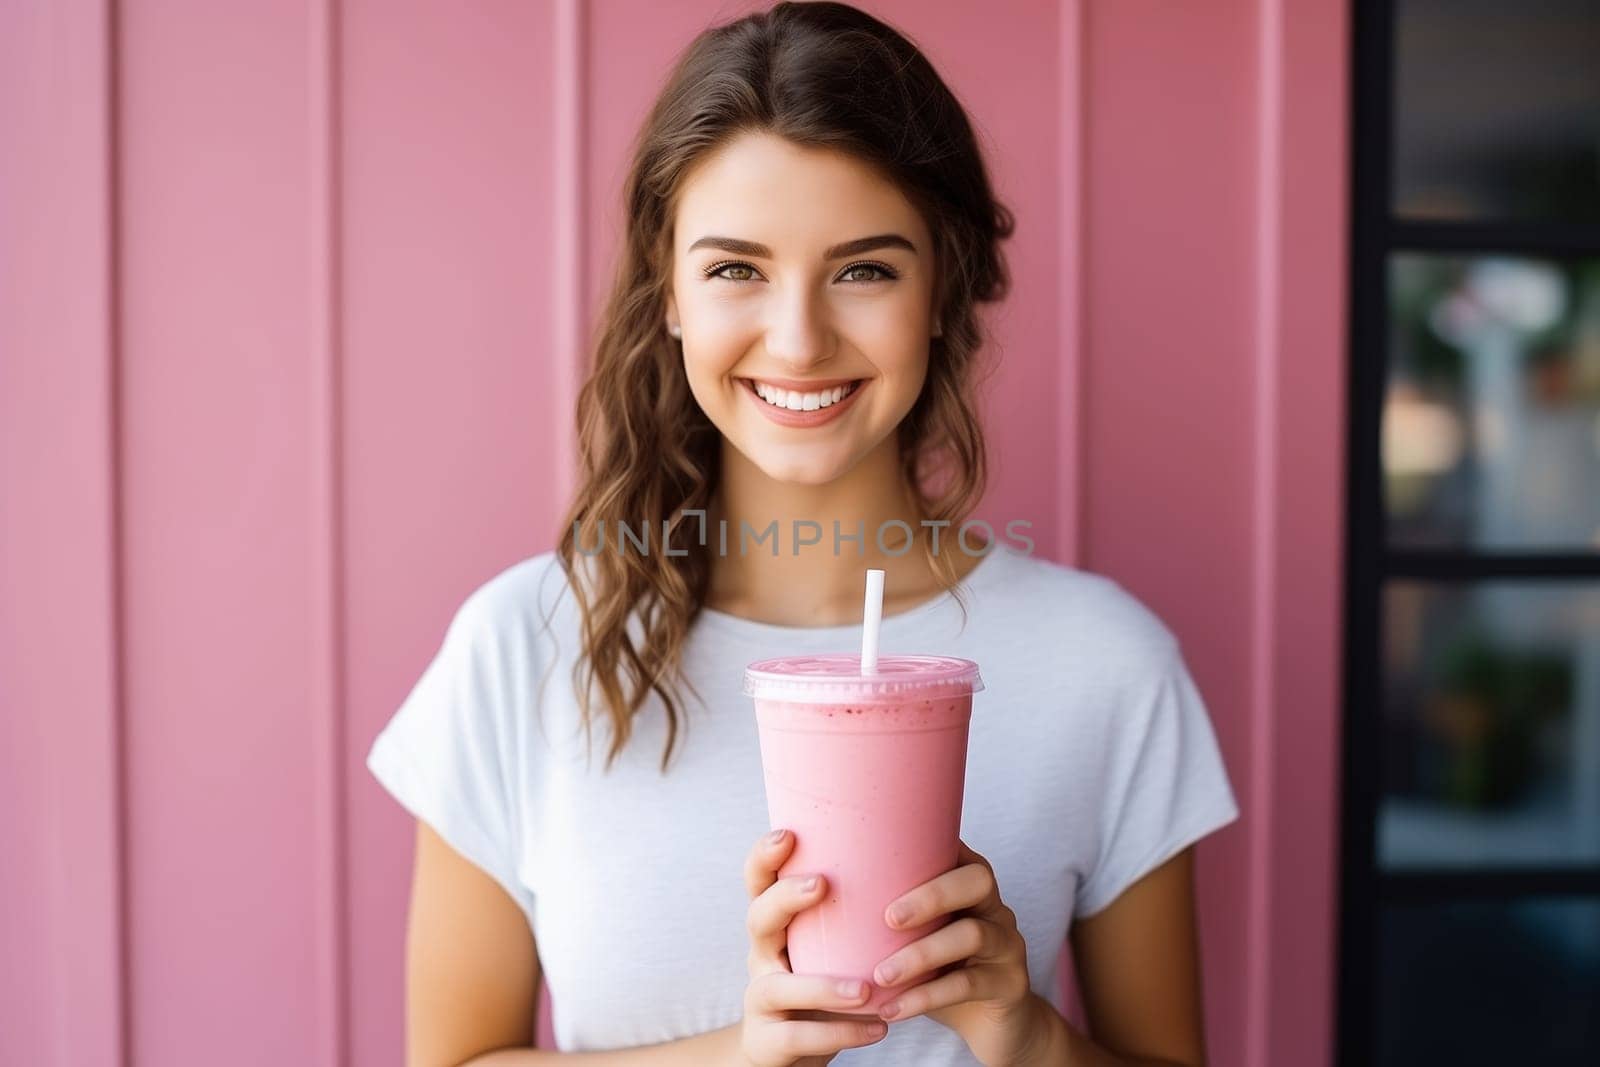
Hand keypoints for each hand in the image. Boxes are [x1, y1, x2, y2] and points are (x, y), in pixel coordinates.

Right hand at [738, 828, 890, 1066]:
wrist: (786, 1052)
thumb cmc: (821, 984)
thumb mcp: (828, 945)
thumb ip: (853, 914)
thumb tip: (919, 856)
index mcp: (775, 926)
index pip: (758, 883)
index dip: (764, 857)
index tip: (788, 835)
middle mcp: (760, 957)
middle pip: (757, 919)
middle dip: (786, 898)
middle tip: (823, 883)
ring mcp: (759, 1001)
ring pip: (775, 986)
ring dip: (822, 985)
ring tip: (865, 989)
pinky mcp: (768, 1042)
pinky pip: (797, 1037)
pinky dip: (839, 1032)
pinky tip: (877, 1028)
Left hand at [869, 840, 1047, 1066]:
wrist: (991, 1023)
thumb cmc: (939, 969)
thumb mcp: (916, 934)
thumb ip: (884, 910)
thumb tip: (811, 890)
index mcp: (967, 882)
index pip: (954, 847)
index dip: (923, 842)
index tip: (874, 851)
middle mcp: (993, 905)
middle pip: (977, 880)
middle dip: (931, 895)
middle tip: (887, 917)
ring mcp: (1007, 943)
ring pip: (973, 934)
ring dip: (922, 954)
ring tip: (880, 975)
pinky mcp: (1009, 984)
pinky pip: (969, 985)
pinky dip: (926, 997)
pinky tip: (892, 1010)